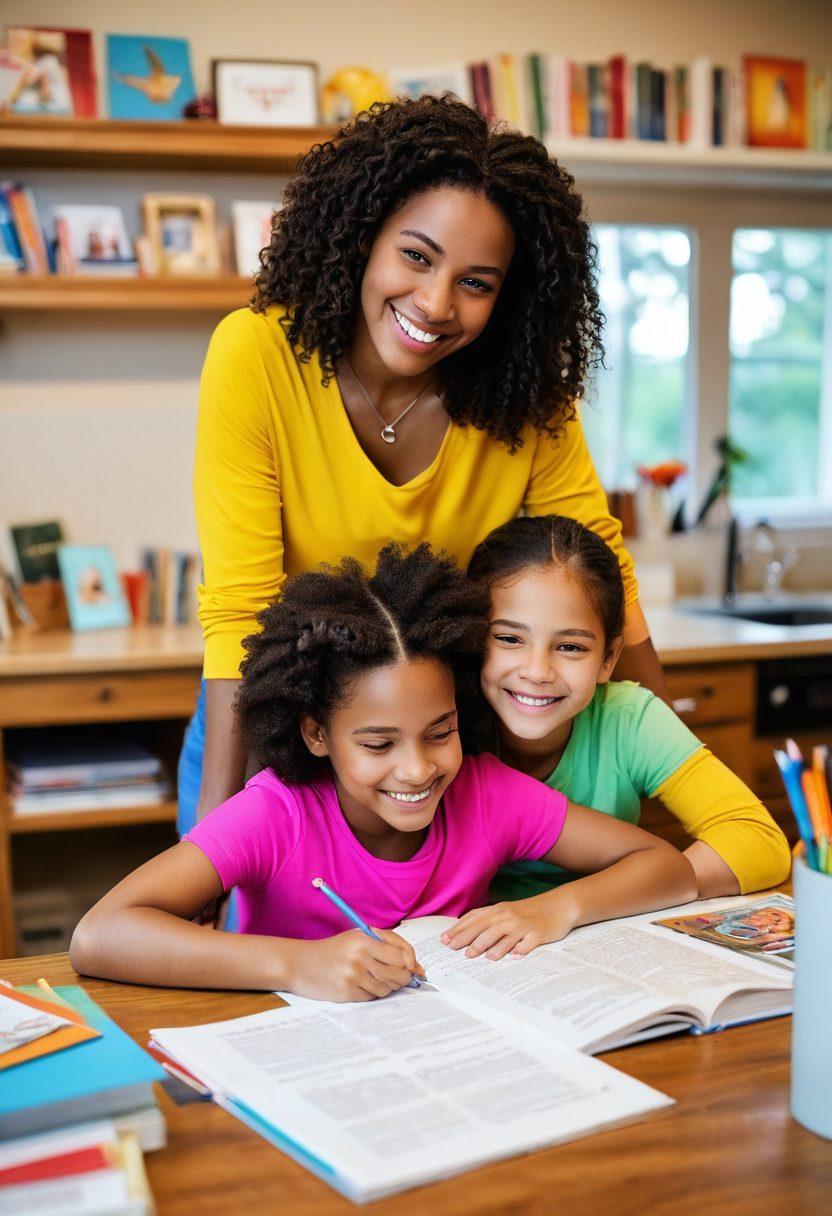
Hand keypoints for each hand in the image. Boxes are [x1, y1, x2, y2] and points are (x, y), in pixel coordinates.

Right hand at [284, 929, 424, 1001]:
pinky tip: (360, 985)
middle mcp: (360, 956)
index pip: (403, 954)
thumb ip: (388, 946)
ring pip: (387, 988)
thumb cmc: (334, 949)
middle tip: (395, 976)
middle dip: (403, 978)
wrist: (300, 963)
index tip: (412, 967)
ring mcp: (353, 976)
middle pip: (399, 974)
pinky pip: (372, 997)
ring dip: (386, 986)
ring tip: (372, 978)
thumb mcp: (359, 937)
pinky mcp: (346, 993)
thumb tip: (417, 968)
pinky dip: (371, 993)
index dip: (411, 963)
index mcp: (365, 939)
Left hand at [440, 892, 577, 960]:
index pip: (474, 919)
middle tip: (455, 948)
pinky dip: (521, 949)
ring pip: (505, 934)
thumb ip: (487, 922)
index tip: (444, 940)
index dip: (458, 929)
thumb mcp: (505, 913)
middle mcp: (508, 916)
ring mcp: (524, 924)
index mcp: (498, 911)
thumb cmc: (527, 913)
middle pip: (486, 927)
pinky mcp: (538, 933)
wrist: (558, 905)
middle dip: (469, 937)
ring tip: (482, 956)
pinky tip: (515, 956)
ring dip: (493, 945)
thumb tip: (464, 935)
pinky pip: (528, 942)